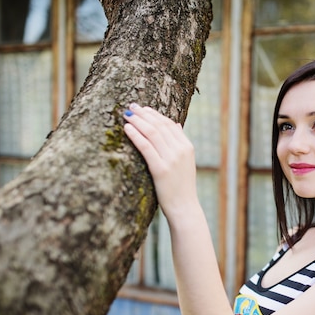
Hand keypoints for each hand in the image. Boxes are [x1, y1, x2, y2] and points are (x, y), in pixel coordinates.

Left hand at [123, 103, 197, 217]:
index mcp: (187, 147)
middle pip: (159, 126)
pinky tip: (127, 128)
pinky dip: (135, 135)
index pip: (169, 124)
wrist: (184, 207)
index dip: (154, 114)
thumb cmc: (181, 186)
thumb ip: (180, 143)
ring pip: (152, 133)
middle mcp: (180, 150)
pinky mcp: (161, 169)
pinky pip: (145, 147)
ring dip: (137, 121)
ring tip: (126, 115)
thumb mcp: (185, 162)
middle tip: (131, 106)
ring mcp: (171, 159)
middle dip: (144, 114)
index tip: (142, 108)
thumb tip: (175, 124)